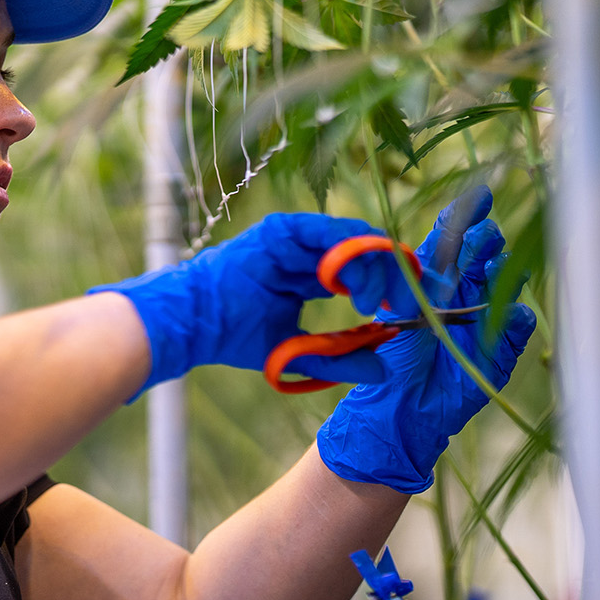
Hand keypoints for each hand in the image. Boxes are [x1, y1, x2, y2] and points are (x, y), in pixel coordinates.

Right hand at [91, 212, 421, 395]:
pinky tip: (357, 281)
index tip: (409, 311)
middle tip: (401, 305)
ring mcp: (295, 238)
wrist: (191, 324)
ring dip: (372, 270)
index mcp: (309, 276)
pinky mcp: (283, 229)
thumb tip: (382, 370)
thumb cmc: (231, 336)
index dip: (389, 288)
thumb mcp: (295, 351)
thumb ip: (338, 356)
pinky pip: (329, 231)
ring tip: (375, 301)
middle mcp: (306, 252)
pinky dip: (350, 250)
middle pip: (364, 255)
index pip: (361, 273)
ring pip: (353, 241)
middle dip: (390, 277)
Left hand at [316, 189, 536, 492]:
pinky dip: (518, 318)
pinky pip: (518, 326)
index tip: (479, 194)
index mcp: (436, 276)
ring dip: (505, 270)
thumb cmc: (394, 355)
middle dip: (486, 240)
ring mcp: (487, 316)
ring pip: (506, 281)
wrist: (401, 405)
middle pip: (484, 253)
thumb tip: (437, 247)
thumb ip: (417, 279)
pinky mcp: (501, 348)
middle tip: (485, 234)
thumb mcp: (398, 309)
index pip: (454, 236)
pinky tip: (515, 312)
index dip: (467, 214)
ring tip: (499, 262)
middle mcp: (466, 289)